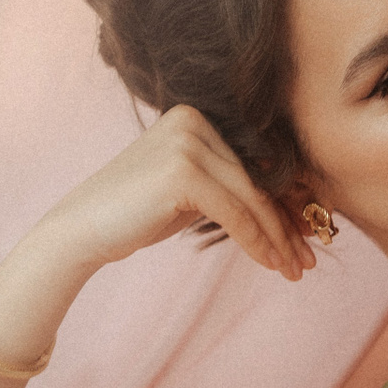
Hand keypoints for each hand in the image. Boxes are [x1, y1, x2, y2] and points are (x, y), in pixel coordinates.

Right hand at [39, 104, 315, 277]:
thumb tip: (282, 209)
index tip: (303, 238)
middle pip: (254, 181)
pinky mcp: (183, 171)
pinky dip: (256, 241)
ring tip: (294, 270)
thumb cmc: (134, 215)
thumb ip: (227, 187)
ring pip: (250, 198)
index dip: (281, 205)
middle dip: (284, 226)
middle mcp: (193, 121)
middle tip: (306, 260)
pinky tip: (270, 263)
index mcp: (195, 117)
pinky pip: (235, 212)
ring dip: (277, 238)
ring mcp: (188, 142)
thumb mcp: (189, 193)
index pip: (250, 165)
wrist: (82, 230)